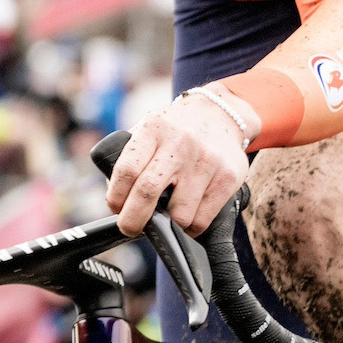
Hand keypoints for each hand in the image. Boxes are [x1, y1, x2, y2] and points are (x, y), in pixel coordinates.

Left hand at [106, 90, 253, 236]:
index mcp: (154, 129)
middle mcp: (180, 143)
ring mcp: (206, 161)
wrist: (220, 114)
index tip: (115, 208)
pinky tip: (186, 217)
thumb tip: (116, 200)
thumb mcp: (148, 130)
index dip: (116, 196)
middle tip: (129, 227)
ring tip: (166, 216)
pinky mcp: (227, 178)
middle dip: (133, 220)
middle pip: (148, 192)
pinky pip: (202, 220)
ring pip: (179, 215)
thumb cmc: (174, 131)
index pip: (127, 169)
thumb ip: (129, 158)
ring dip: (167, 225)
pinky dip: (189, 228)